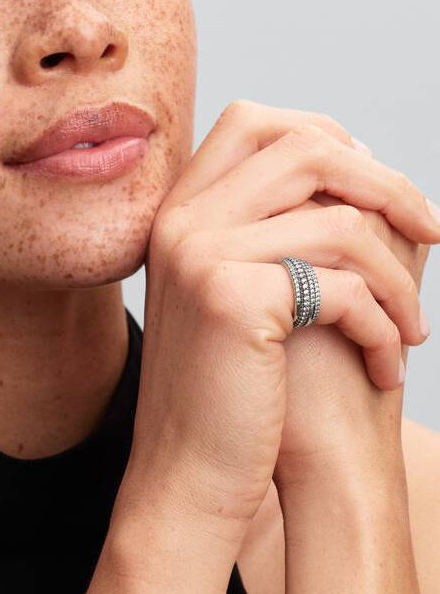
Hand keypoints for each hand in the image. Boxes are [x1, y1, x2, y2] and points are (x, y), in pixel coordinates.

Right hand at [113, 100, 439, 552]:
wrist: (191, 472)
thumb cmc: (234, 386)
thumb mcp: (246, 289)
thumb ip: (278, 222)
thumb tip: (362, 156)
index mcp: (180, 212)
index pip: (254, 121)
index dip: (327, 136)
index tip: (376, 190)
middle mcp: (182, 221)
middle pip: (305, 148)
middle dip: (387, 185)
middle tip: (431, 231)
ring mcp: (200, 253)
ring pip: (342, 220)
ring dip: (400, 277)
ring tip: (412, 328)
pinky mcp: (232, 297)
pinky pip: (344, 285)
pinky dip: (384, 326)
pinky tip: (387, 367)